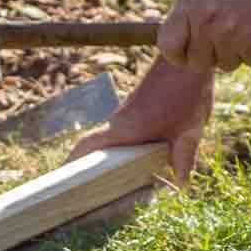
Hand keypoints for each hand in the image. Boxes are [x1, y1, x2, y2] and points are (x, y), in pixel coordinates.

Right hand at [68, 61, 213, 185]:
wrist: (186, 59)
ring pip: (110, 138)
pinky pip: (121, 131)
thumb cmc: (187, 93)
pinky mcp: (134, 107)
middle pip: (94, 145)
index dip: (72, 161)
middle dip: (86, 165)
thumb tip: (182, 186)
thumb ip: (184, 158)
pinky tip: (136, 160)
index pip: (88, 146)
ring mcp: (125, 113)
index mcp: (126, 129)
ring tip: (109, 183)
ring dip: (107, 156)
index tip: (60, 176)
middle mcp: (119, 121)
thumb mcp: (190, 130)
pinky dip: (121, 146)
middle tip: (84, 190)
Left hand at [159, 0, 250, 72]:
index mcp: (191, 3)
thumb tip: (177, 39)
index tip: (186, 56)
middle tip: (229, 39)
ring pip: (225, 64)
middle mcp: (206, 21)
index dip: (177, 54)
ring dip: (238, 52)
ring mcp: (228, 35)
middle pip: (197, 62)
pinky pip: (249, 62)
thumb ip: (193, 10)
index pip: (167, 45)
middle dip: (212, 56)